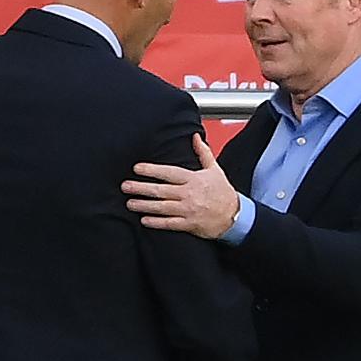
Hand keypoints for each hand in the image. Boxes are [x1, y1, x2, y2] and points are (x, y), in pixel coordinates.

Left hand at [123, 134, 238, 239]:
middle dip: (141, 188)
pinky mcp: (189, 224)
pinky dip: (156, 222)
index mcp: (193, 179)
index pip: (169, 173)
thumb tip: (195, 137)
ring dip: (144, 205)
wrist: (234, 216)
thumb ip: (203, 153)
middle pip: (161, 190)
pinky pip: (170, 223)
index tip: (137, 168)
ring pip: (162, 207)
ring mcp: (188, 210)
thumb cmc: (223, 192)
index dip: (152, 170)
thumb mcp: (215, 170)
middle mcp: (189, 194)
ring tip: (130, 203)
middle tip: (126, 186)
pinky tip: (144, 220)